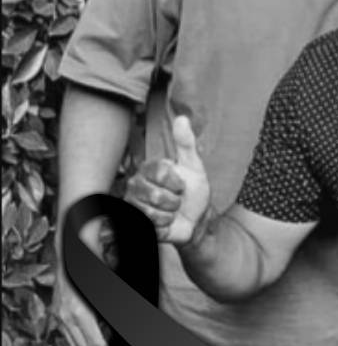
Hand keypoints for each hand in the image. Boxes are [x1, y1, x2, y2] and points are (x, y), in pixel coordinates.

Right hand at [52, 261, 106, 345]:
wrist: (69, 255)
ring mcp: (58, 314)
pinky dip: (76, 341)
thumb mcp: (105, 291)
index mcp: (79, 312)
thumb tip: (113, 329)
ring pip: (71, 342)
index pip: (93, 343)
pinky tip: (86, 342)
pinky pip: (65, 332)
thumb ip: (107, 314)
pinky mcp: (55, 310)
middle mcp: (65, 316)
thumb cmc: (91, 267)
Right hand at [124, 115, 210, 245]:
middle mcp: (136, 184)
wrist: (195, 219)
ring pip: (152, 212)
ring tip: (171, 211)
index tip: (182, 185)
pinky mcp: (135, 222)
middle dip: (175, 201)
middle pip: (156, 195)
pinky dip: (165, 227)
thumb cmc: (194, 190)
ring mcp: (133, 204)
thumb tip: (181, 118)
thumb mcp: (194, 165)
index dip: (177, 182)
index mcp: (149, 169)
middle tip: (177, 200)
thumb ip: (186, 143)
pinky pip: (152, 227)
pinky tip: (165, 222)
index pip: (160, 173)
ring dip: (170, 215)